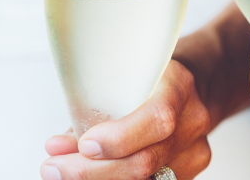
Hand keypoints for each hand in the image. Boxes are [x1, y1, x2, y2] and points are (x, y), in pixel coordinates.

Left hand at [40, 60, 210, 179]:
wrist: (192, 87)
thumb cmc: (150, 78)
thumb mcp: (126, 77)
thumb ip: (94, 109)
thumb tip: (56, 148)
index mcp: (177, 86)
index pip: (157, 119)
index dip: (120, 138)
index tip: (84, 144)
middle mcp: (192, 121)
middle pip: (145, 161)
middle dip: (92, 171)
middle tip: (54, 169)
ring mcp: (195, 151)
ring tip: (65, 174)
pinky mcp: (190, 172)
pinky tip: (93, 176)